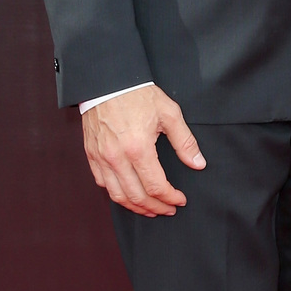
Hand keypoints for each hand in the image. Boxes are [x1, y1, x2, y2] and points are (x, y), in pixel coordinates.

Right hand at [82, 83, 204, 215]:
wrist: (107, 81)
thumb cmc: (137, 94)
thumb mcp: (169, 113)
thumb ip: (185, 142)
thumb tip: (198, 164)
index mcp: (138, 148)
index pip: (156, 187)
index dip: (170, 198)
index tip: (180, 200)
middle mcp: (117, 158)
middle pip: (137, 197)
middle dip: (156, 208)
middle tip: (168, 210)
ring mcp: (102, 158)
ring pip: (117, 195)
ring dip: (136, 207)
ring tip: (150, 209)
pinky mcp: (92, 155)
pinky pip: (102, 183)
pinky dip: (117, 194)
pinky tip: (129, 195)